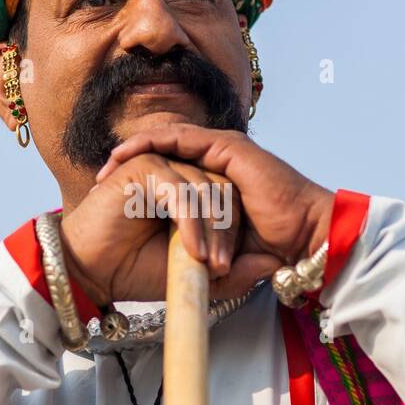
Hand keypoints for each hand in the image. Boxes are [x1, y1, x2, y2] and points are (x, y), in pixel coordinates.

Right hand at [60, 152, 264, 303]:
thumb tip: (273, 265)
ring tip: (210, 266)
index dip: (232, 234)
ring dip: (212, 231)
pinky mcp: (143, 166)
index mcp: (190, 190)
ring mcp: (160, 164)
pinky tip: (192, 251)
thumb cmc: (135, 270)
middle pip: (222, 190)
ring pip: (204, 189)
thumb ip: (232, 271)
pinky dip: (191, 222)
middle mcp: (177, 170)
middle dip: (226, 233)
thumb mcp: (195, 274)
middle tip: (221, 271)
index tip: (226, 272)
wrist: (91, 273)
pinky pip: (179, 190)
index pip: (228, 200)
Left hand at [95, 124, 334, 273]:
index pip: (171, 174)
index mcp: (217, 183)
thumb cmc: (273, 250)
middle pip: (164, 154)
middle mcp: (218, 163)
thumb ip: (202, 247)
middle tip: (99, 183)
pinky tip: (126, 154)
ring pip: (167, 141)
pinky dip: (150, 143)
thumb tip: (182, 267)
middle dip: (128, 164)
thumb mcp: (220, 249)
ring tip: (106, 168)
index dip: (140, 183)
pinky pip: (178, 137)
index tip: (110, 201)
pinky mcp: (226, 146)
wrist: (306, 240)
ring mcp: (223, 151)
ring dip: (133, 151)